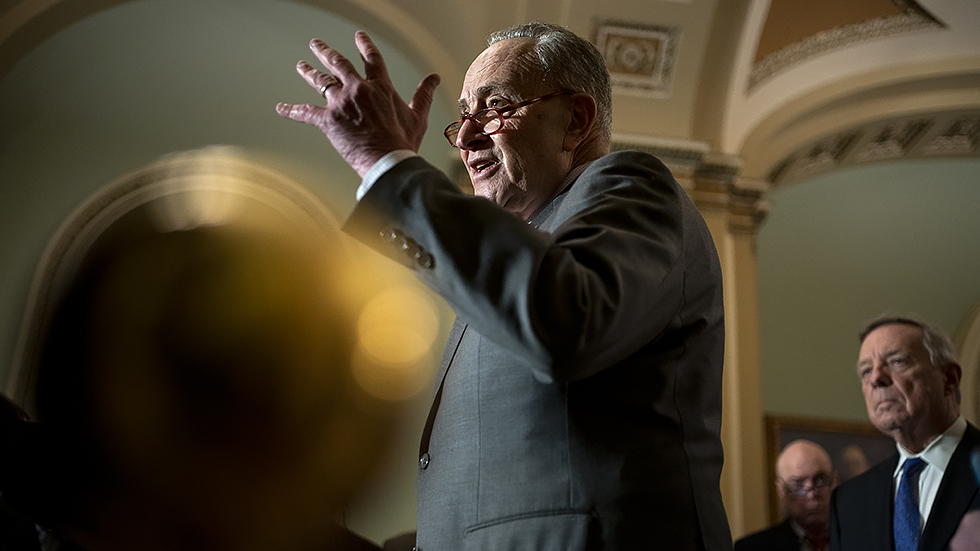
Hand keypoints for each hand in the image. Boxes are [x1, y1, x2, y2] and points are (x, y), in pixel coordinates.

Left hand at [276, 31, 439, 176]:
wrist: (387, 161)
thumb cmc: (403, 142)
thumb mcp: (417, 116)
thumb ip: (423, 94)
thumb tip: (434, 78)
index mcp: (380, 87)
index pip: (371, 59)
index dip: (364, 45)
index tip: (358, 36)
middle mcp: (358, 89)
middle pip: (338, 64)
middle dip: (325, 52)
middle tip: (316, 44)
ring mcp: (341, 103)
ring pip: (320, 82)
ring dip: (308, 72)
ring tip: (301, 65)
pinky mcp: (328, 120)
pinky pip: (305, 113)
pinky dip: (291, 110)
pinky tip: (280, 107)